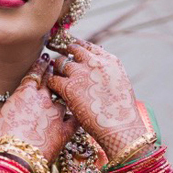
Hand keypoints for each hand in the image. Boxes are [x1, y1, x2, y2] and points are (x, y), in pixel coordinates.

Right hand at [0, 55, 79, 162]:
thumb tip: (8, 108)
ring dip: (66, 93)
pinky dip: (76, 115)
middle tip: (56, 66)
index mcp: (24, 93)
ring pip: (65, 98)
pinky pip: (75, 119)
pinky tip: (79, 112)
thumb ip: (9, 108)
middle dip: (53, 72)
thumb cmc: (1, 137)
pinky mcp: (65, 130)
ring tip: (68, 89)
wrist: (14, 156)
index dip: (39, 66)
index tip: (43, 60)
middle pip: (50, 81)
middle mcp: (43, 99)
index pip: (34, 74)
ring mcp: (56, 114)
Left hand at [45, 36, 146, 159]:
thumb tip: (93, 70)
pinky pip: (52, 80)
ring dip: (56, 70)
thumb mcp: (119, 84)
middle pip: (72, 50)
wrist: (120, 126)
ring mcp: (80, 73)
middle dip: (65, 54)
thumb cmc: (121, 112)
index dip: (78, 47)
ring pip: (59, 63)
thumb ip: (105, 73)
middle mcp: (94, 62)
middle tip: (59, 61)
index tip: (71, 48)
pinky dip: (51, 84)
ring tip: (55, 77)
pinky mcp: (67, 87)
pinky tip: (52, 90)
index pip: (89, 46)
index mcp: (110, 61)